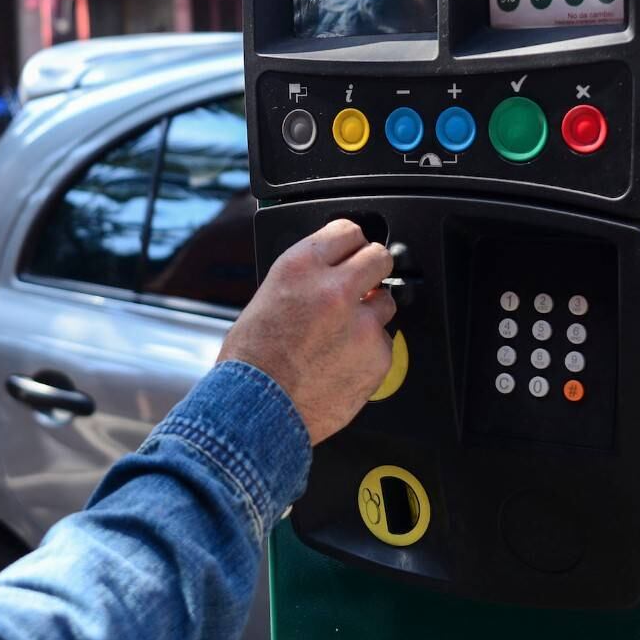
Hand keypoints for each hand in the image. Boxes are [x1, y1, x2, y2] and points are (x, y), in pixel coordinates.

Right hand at [219, 219, 395, 444]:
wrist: (257, 409)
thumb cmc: (252, 361)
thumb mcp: (268, 298)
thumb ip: (304, 280)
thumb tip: (330, 273)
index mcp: (301, 267)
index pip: (347, 230)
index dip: (351, 244)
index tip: (352, 252)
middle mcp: (335, 288)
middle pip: (379, 257)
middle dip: (372, 270)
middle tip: (362, 287)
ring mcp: (360, 322)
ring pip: (387, 301)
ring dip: (371, 314)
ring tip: (342, 336)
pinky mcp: (377, 354)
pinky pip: (384, 342)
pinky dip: (369, 351)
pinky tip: (343, 361)